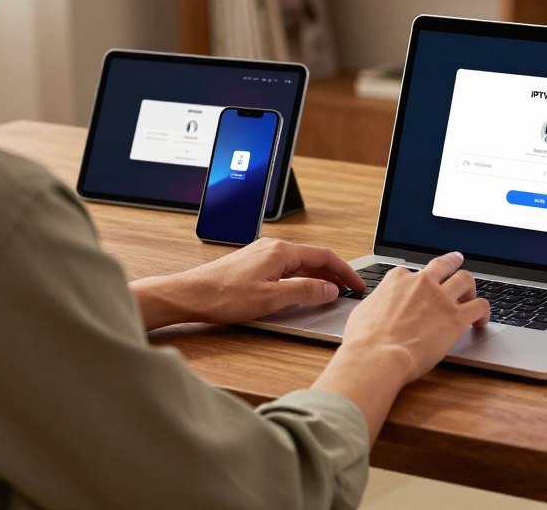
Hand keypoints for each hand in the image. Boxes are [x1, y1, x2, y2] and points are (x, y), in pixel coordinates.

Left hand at [130, 238, 365, 329]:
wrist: (189, 295)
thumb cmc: (224, 297)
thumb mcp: (271, 298)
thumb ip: (305, 291)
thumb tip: (330, 289)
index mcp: (281, 251)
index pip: (324, 256)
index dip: (345, 272)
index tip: (358, 285)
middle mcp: (272, 248)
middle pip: (313, 258)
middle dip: (335, 273)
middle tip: (350, 290)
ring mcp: (261, 255)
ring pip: (300, 263)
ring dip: (319, 276)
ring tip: (332, 292)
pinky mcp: (252, 265)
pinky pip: (286, 268)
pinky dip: (302, 278)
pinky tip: (302, 291)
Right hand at [340, 251, 489, 384]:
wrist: (377, 356)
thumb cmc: (365, 340)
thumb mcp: (363, 311)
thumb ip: (377, 304)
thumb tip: (374, 309)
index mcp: (398, 279)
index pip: (413, 273)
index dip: (417, 283)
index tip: (419, 289)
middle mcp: (422, 283)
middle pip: (444, 265)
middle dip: (451, 262)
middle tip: (456, 261)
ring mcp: (441, 298)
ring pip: (466, 279)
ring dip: (470, 287)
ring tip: (471, 297)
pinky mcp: (457, 318)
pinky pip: (480, 306)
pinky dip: (484, 311)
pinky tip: (481, 320)